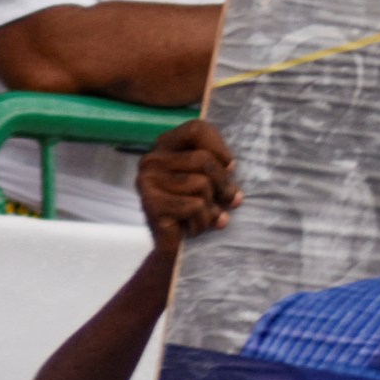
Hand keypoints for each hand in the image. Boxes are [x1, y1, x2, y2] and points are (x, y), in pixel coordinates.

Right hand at [138, 120, 241, 256]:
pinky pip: (194, 206)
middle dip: (223, 185)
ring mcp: (147, 181)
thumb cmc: (195, 210)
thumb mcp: (211, 183)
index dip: (220, 148)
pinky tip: (193, 228)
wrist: (173, 249)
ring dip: (212, 208)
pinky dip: (202, 221)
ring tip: (205, 218)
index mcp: (165, 146)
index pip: (197, 129)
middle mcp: (151, 160)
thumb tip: (233, 185)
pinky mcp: (150, 204)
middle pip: (204, 159)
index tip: (231, 168)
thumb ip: (222, 173)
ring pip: (201, 184)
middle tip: (229, 201)